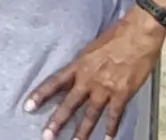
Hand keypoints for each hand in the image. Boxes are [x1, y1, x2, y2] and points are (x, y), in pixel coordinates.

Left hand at [26, 11, 165, 139]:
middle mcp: (88, 79)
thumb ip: (82, 64)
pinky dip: (112, 128)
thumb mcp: (90, 48)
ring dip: (83, 131)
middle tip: (47, 135)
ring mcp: (105, 88)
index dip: (40, 95)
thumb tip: (77, 74)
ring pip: (91, 114)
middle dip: (58, 121)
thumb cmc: (115, 37)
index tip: (28, 107)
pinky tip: (108, 138)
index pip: (54, 83)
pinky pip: (115, 115)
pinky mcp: (123, 93)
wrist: (138, 35)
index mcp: (78, 66)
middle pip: (69, 104)